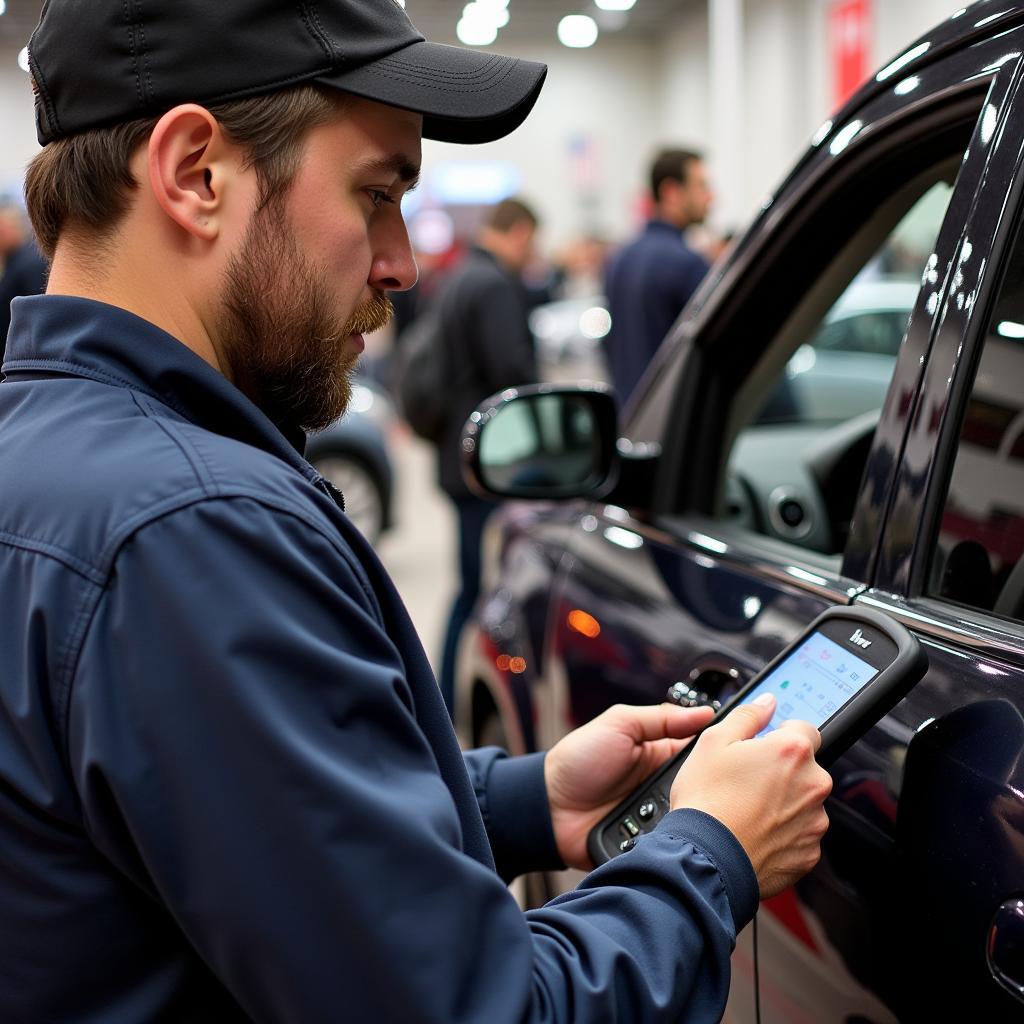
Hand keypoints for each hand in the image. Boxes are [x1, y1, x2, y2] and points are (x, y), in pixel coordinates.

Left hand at [544, 703, 714, 869]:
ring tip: (691, 808)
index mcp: (663, 755)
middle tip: (713, 784)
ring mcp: (662, 816)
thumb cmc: (580, 760)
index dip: (720, 752)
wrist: (549, 807)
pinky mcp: (653, 842)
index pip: (705, 753)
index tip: (738, 751)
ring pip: (695, 818)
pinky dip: (675, 837)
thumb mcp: (619, 724)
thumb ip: (661, 718)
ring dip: (692, 812)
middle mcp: (668, 786)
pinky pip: (674, 842)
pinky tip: (677, 833)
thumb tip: (705, 712)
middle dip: (708, 787)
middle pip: (705, 788)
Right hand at [671, 693, 832, 898]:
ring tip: (746, 810)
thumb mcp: (714, 742)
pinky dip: (782, 833)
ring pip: (802, 802)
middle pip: (805, 767)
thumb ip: (748, 716)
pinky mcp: (809, 853)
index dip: (780, 735)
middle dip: (781, 771)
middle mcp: (813, 785)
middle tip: (746, 781)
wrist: (706, 859)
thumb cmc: (707, 800)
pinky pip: (799, 834)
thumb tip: (768, 702)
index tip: (762, 748)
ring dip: (783, 802)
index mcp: (793, 751)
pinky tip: (754, 831)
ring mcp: (814, 822)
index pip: (805, 728)